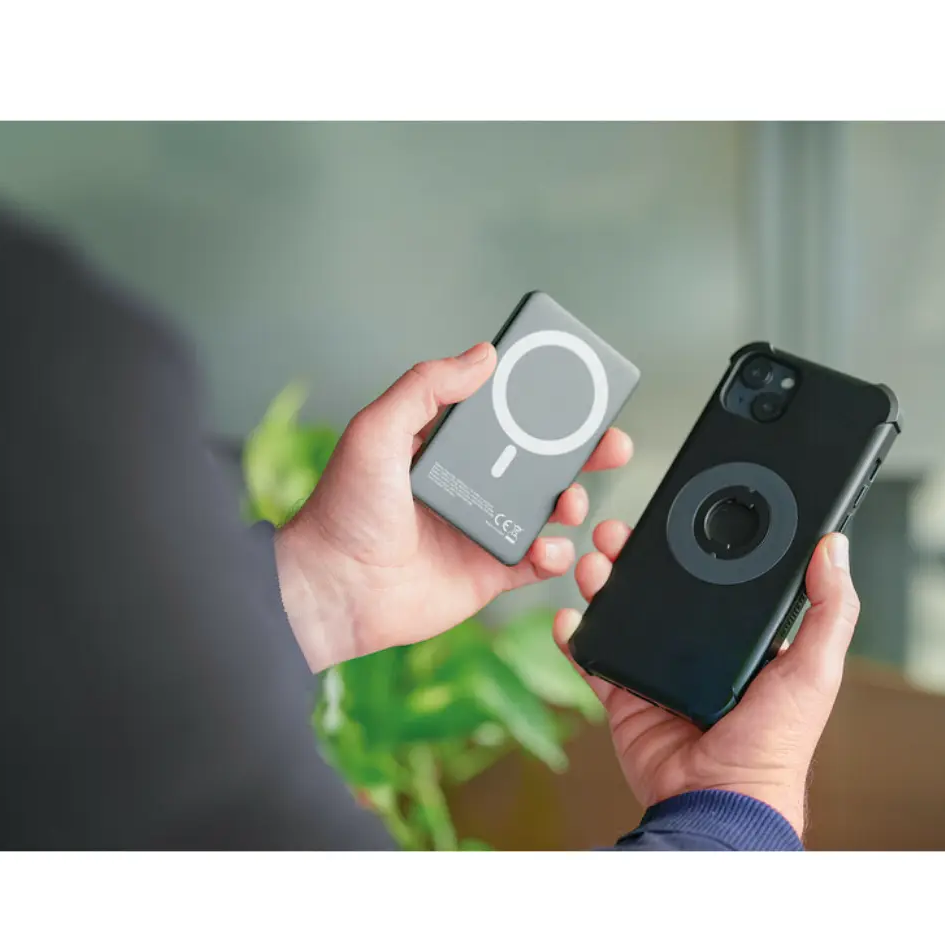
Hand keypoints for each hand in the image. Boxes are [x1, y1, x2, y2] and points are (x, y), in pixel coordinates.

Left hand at [274, 342, 632, 670]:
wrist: (334, 590)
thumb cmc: (342, 511)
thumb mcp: (377, 431)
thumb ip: (427, 388)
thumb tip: (482, 355)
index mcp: (445, 447)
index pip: (505, 416)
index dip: (543, 404)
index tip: (578, 391)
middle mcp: (468, 485)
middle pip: (540, 461)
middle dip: (581, 451)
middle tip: (610, 444)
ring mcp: (481, 529)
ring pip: (548, 510)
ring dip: (573, 501)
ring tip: (570, 502)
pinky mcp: (488, 574)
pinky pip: (538, 562)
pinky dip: (556, 554)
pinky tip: (551, 546)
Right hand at [554, 526, 858, 837]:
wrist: (719, 802)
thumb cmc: (775, 749)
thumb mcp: (815, 671)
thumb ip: (829, 610)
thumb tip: (836, 548)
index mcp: (745, 642)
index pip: (717, 580)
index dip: (695, 545)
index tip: (678, 514)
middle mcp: (701, 654)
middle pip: (662, 589)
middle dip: (636, 556)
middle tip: (619, 532)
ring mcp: (660, 675)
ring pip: (624, 615)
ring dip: (604, 584)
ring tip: (594, 561)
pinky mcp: (627, 700)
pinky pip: (596, 660)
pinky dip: (578, 637)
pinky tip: (569, 615)